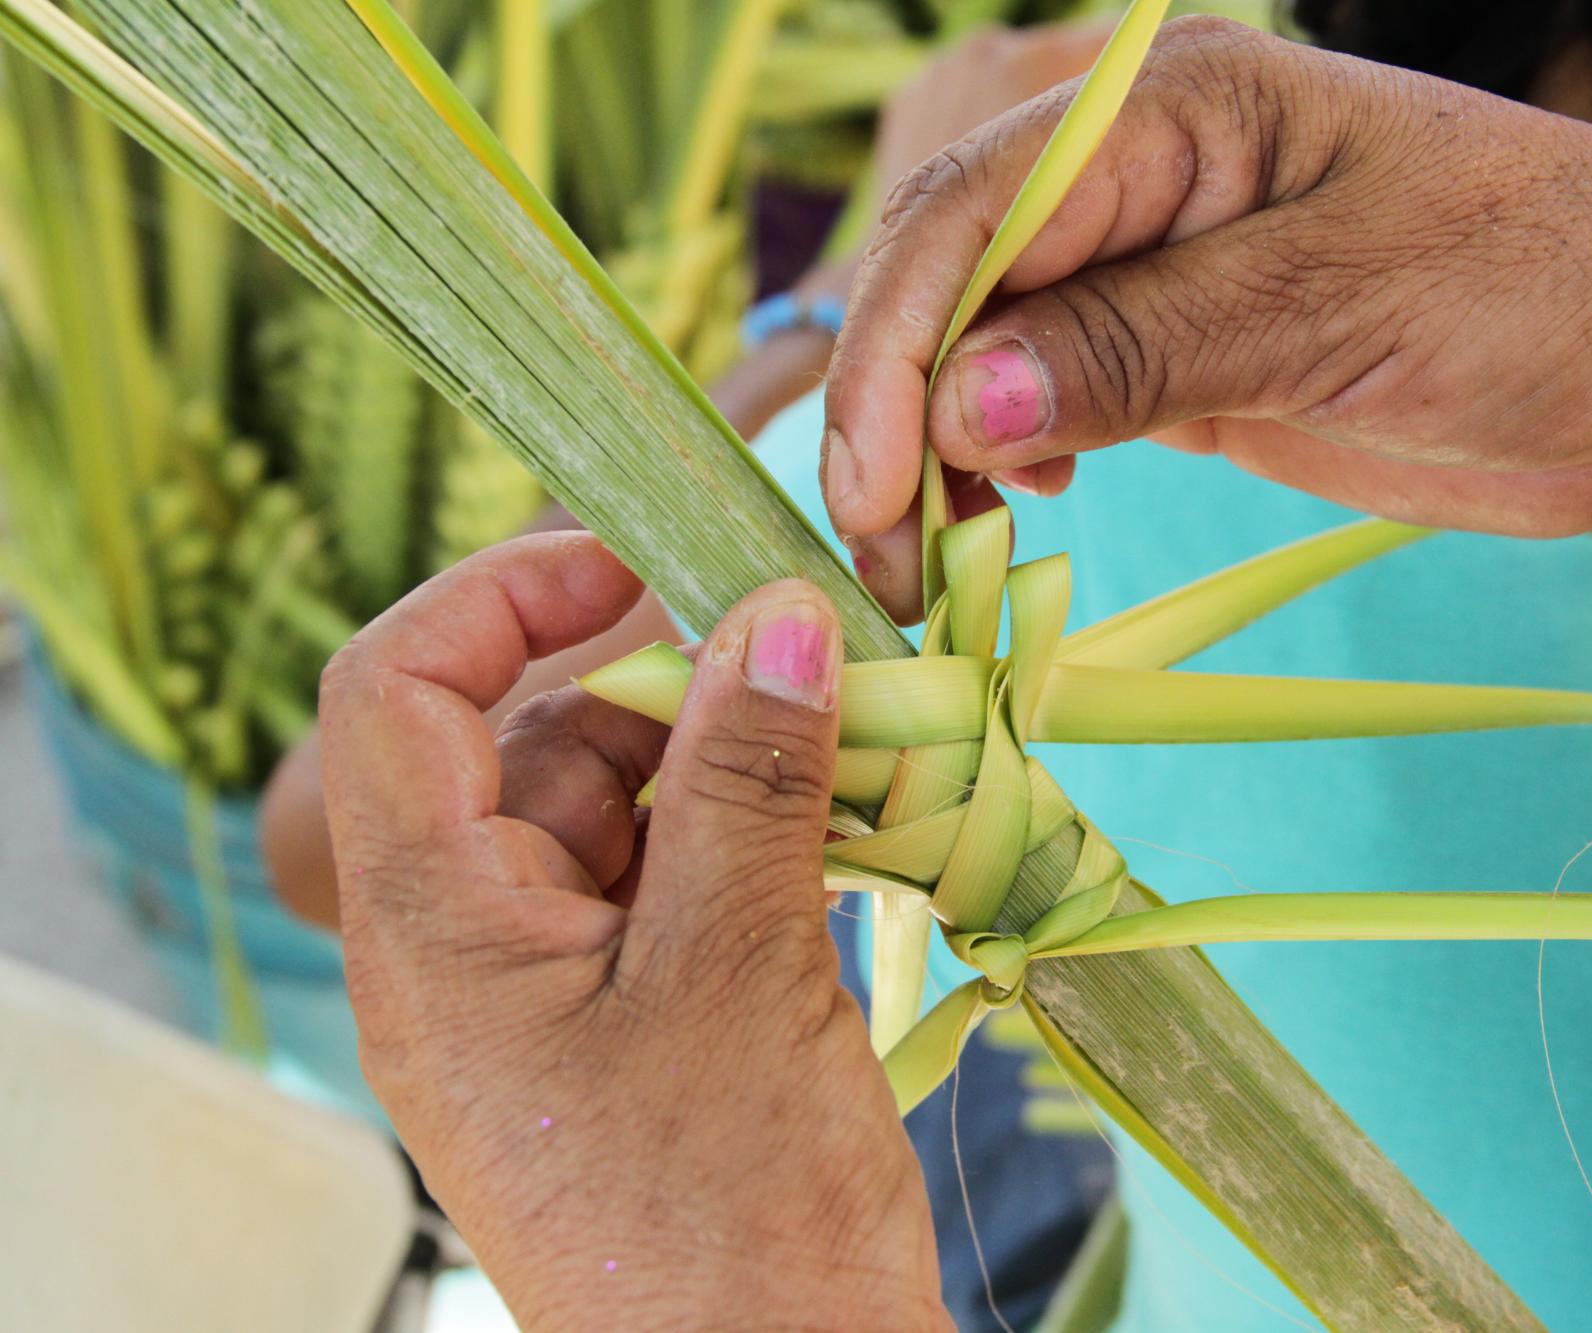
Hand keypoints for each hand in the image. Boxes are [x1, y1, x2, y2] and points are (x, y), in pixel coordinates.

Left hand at [319, 534, 944, 1329]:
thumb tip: (775, 611)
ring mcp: (555, 996)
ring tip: (857, 740)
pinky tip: (849, 819)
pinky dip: (754, 836)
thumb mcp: (737, 969)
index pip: (393, 695)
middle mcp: (471, 953)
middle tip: (808, 653)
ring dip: (732, 760)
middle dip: (664, 684)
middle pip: (530, 744)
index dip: (495, 596)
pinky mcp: (635, 1029)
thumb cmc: (730, 1214)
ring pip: (621, 813)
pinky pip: (676, 886)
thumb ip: (746, 778)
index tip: (633, 559)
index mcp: (434, 934)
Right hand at [823, 16, 1591, 618]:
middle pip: (953, 281)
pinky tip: (1014, 511)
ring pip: (982, 353)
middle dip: (896, 413)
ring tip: (933, 564)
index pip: (978, 214)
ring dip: (937, 456)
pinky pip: (1046, 406)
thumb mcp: (1339, 303)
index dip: (899, 345)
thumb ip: (1144, 347)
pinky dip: (1003, 466)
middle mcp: (1138, 180)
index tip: (872, 480)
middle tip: (883, 555)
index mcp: (1169, 111)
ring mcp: (1154, 273)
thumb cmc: (1539, 283)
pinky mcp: (1178, 361)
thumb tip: (955, 401)